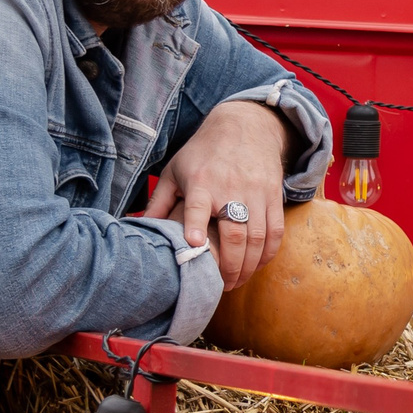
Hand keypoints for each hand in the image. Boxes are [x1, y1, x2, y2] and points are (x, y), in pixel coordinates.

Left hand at [146, 100, 288, 286]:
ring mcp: (255, 192)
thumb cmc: (202, 153)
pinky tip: (257, 265)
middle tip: (222, 285)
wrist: (244, 127)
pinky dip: (268, 253)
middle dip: (229, 265)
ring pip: (257, 236)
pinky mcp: (274, 195)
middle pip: (234, 232)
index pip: (198, 205)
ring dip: (249, 265)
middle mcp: (230, 187)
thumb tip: (137, 227)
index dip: (195, 225)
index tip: (194, 246)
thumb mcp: (175, 170)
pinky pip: (275, 230)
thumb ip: (159, 201)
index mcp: (201, 181)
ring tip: (237, 281)